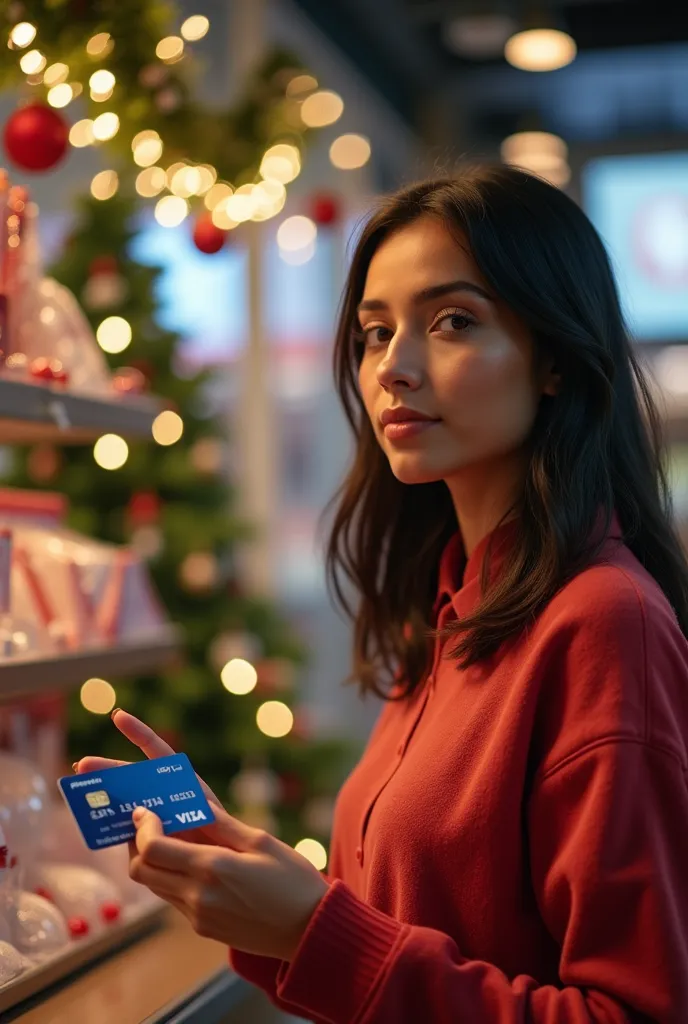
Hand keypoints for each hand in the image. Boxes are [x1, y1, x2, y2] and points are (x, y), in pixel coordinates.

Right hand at [75, 709, 222, 844]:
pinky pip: (128, 833)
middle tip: (81, 766)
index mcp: (180, 779)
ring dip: (105, 800)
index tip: (117, 716)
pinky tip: (100, 829)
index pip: (155, 749)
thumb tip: (137, 815)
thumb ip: (178, 811)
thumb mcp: (204, 813)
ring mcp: (153, 816)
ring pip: (125, 803)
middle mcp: (163, 794)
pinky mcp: (146, 840)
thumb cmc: (220, 832)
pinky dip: (115, 829)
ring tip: (84, 799)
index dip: (137, 732)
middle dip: (106, 769)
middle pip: (131, 776)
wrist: (223, 860)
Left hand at [130, 805, 327, 959]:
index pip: (153, 848)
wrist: (310, 931)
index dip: (143, 827)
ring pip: (154, 886)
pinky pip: (174, 900)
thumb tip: (194, 804)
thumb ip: (222, 824)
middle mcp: (198, 896)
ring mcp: (198, 917)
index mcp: (212, 869)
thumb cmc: (292, 881)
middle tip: (150, 824)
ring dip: (153, 863)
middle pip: (142, 871)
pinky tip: (191, 864)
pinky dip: (172, 879)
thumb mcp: (261, 842)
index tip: (146, 810)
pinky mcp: (203, 929)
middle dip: (138, 845)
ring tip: (169, 839)